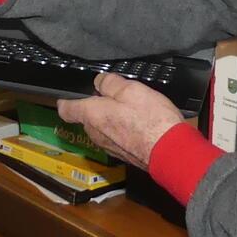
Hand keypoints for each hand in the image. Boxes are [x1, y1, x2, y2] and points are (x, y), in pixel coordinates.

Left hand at [56, 73, 183, 170]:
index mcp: (92, 115)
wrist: (170, 152)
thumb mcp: (130, 89)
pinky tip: (140, 124)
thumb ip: (110, 83)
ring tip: (132, 109)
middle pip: (87, 117)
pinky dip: (123, 129)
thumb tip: (99, 82)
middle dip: (96, 106)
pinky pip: (116, 138)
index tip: (69, 95)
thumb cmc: (150, 119)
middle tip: (116, 95)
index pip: (66, 109)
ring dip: (112, 118)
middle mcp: (95, 133)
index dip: (66, 100)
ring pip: (102, 128)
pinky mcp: (122, 154)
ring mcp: (108, 146)